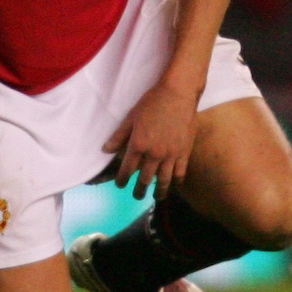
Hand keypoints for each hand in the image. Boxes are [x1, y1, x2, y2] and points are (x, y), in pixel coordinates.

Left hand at [103, 83, 198, 200]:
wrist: (178, 94)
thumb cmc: (152, 102)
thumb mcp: (131, 117)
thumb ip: (119, 136)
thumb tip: (105, 150)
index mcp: (139, 144)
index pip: (127, 169)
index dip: (122, 179)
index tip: (120, 185)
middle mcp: (154, 153)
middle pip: (145, 179)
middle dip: (139, 190)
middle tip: (136, 196)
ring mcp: (171, 154)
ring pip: (164, 180)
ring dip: (158, 191)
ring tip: (155, 198)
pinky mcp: (185, 152)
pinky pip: (180, 173)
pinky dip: (176, 182)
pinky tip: (174, 185)